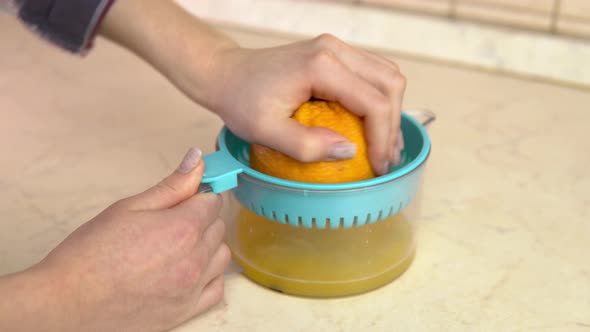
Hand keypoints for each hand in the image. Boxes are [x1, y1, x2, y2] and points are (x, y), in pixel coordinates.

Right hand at [26, 148, 229, 331]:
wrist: (67, 301)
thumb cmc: (90, 253)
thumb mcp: (129, 207)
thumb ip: (171, 185)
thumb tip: (198, 160)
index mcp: (182, 228)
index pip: (212, 201)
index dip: (198, 196)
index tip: (185, 199)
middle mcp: (194, 259)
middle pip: (217, 227)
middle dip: (200, 219)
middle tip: (169, 223)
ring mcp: (192, 288)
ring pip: (221, 256)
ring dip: (207, 247)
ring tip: (176, 247)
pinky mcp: (186, 311)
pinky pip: (216, 288)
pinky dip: (208, 276)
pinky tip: (187, 270)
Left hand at [200, 34, 405, 174]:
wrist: (226, 73)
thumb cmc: (240, 100)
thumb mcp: (265, 131)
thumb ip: (306, 145)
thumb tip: (350, 152)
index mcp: (321, 65)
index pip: (373, 101)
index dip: (383, 138)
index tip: (378, 167)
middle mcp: (334, 49)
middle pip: (389, 83)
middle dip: (393, 125)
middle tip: (385, 159)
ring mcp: (336, 48)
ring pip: (386, 75)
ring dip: (391, 111)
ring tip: (384, 146)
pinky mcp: (334, 54)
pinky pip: (372, 73)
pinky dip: (380, 100)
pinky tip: (372, 125)